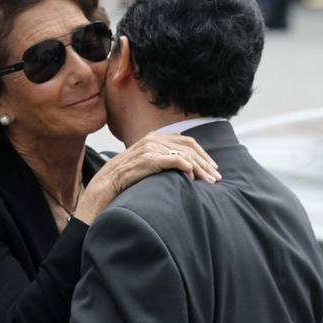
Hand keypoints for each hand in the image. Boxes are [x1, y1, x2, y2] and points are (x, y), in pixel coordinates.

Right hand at [75, 132, 221, 224]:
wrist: (105, 185)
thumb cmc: (125, 178)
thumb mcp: (145, 163)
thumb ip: (160, 159)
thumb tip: (183, 165)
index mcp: (154, 137)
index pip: (186, 140)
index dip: (202, 153)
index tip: (212, 167)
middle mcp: (153, 139)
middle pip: (189, 146)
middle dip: (205, 162)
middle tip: (217, 177)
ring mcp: (151, 148)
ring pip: (185, 153)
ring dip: (200, 168)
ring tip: (209, 181)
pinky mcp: (149, 159)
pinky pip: (174, 160)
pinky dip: (187, 167)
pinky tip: (193, 177)